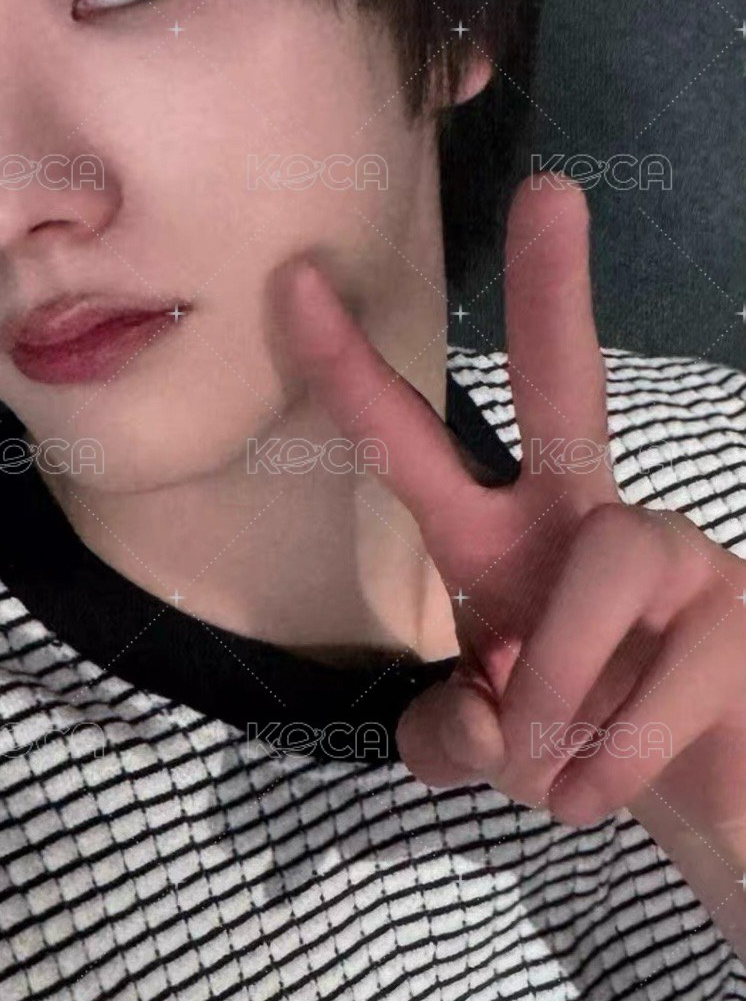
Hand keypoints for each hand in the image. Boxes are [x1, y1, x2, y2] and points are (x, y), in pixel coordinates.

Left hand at [280, 173, 745, 957]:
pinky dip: (608, 759)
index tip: (298, 281)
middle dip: (555, 290)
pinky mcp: (734, 613)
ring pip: (600, 570)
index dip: (351, 370)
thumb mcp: (484, 751)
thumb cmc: (577, 749)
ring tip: (552, 769)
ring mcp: (670, 553)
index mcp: (499, 538)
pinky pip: (655, 677)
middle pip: (565, 384)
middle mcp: (583, 519)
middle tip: (549, 191)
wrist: (698, 809)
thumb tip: (478, 717)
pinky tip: (602, 793)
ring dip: (557, 687)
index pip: (415, 443)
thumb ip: (445, 737)